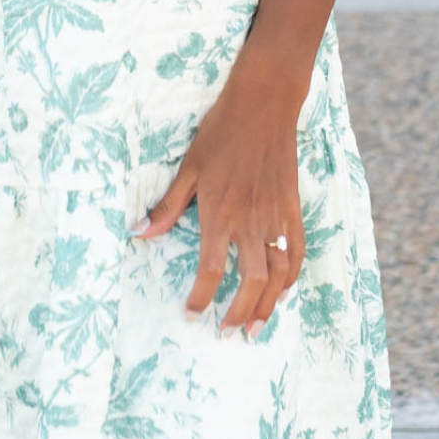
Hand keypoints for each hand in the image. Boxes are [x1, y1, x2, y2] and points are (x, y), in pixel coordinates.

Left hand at [131, 59, 306, 336]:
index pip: (211, 269)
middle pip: (250, 282)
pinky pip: (297, 252)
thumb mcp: (188, 168)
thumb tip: (141, 233)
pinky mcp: (293, 209)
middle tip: (226, 332)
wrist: (263, 106)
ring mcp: (276, 217)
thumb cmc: (221, 133)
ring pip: (278, 274)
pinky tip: (283, 290)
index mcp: (220, 214)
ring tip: (254, 326)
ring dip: (268, 304)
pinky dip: (292, 276)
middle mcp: (251, 222)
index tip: (192, 314)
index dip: (201, 297)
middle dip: (237, 312)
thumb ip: (169, 206)